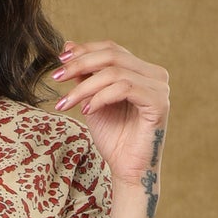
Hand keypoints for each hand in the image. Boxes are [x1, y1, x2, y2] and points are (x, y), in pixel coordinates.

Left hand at [50, 40, 169, 200]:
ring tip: (67, 103)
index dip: (85, 51)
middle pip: (113, 56)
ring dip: (85, 87)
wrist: (127, 170)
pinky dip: (101, 97)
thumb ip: (84, 75)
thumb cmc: (113, 138)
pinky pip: (125, 89)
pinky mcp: (159, 103)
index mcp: (142, 71)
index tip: (59, 62)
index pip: (112, 49)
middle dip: (80, 64)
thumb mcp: (91, 100)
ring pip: (115, 73)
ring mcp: (159, 88)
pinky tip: (87, 111)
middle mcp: (155, 75)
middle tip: (57, 77)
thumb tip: (68, 46)